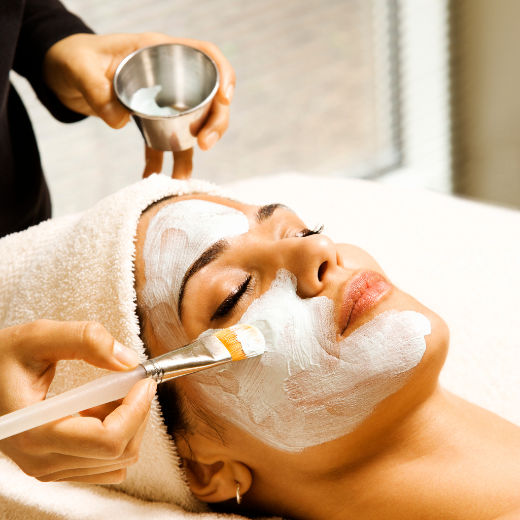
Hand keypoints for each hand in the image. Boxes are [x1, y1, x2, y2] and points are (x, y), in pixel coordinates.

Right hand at [0, 320, 155, 483]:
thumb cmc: (1, 361)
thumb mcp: (38, 337)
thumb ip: (84, 339)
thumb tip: (128, 360)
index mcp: (36, 433)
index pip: (107, 440)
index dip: (136, 410)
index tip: (143, 382)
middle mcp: (42, 460)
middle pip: (119, 452)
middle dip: (138, 413)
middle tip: (133, 382)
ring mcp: (50, 468)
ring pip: (118, 460)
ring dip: (128, 424)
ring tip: (110, 394)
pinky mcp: (58, 466)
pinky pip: (106, 464)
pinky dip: (117, 437)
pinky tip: (101, 410)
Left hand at [43, 32, 234, 179]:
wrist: (64, 73)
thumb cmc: (73, 58)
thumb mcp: (79, 68)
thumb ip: (96, 90)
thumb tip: (120, 122)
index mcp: (158, 52)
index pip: (206, 55)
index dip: (223, 74)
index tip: (224, 100)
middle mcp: (168, 76)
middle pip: (208, 96)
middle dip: (215, 122)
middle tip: (205, 144)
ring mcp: (162, 100)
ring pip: (193, 124)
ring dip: (193, 151)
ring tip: (183, 177)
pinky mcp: (152, 119)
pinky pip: (165, 141)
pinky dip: (162, 162)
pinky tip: (152, 178)